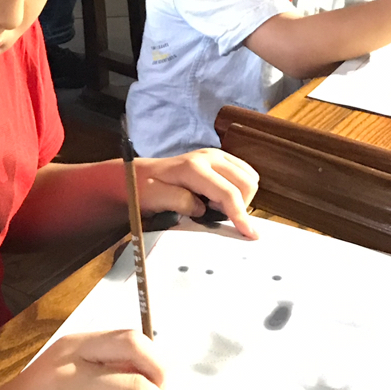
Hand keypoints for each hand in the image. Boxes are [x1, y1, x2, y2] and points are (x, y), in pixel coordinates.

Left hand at [136, 148, 259, 239]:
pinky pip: (244, 173)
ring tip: (213, 204)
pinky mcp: (219, 158)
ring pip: (250, 177)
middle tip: (214, 212)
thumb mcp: (154, 198)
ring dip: (240, 197)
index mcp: (194, 168)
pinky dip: (239, 189)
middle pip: (247, 183)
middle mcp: (209, 156)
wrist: (140, 174)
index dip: (241, 215)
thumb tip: (202, 208)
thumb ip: (178, 201)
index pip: (228, 193)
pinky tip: (217, 196)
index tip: (250, 234)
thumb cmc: (144, 189)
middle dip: (239, 205)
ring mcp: (216, 155)